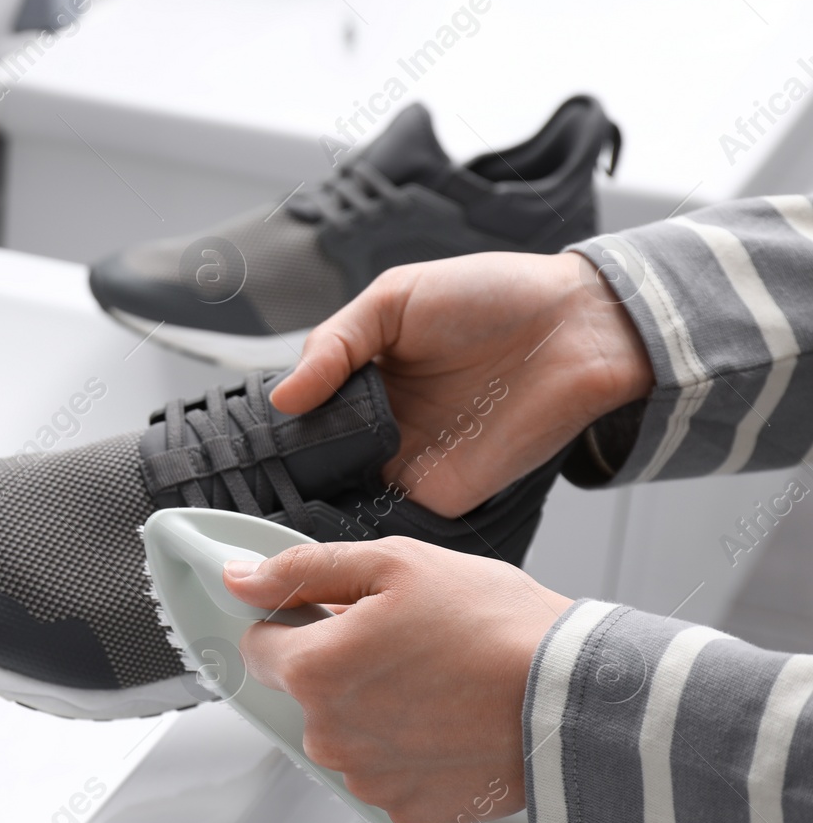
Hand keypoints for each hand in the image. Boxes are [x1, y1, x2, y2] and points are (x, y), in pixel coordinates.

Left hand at [223, 536, 572, 822]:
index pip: (258, 646)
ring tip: (435, 683)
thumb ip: (303, 569)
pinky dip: (407, 751)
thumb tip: (239, 577)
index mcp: (313, 670)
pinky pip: (384, 773)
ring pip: (344, 734)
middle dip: (338, 666)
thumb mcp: (395, 564)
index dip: (293, 622)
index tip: (331, 615)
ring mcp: (365, 780)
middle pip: (304, 692)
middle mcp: (327, 734)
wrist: (576, 698)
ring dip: (372, 710)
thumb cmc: (497, 626)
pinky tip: (446, 723)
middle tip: (403, 643)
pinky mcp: (405, 812)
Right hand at [269, 251, 653, 517]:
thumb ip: (333, 345)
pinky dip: (357, 526)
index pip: (302, 413)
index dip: (276, 427)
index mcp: (363, 377)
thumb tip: (284, 398)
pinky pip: (388, 520)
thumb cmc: (494, 296)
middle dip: (286, 473)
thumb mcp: (394, 298)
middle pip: (314, 462)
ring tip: (282, 501)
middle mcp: (381, 425)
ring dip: (314, 503)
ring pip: (341, 497)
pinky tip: (327, 520)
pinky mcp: (440, 494)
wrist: (578, 327)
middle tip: (254, 479)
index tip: (244, 441)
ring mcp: (407, 463)